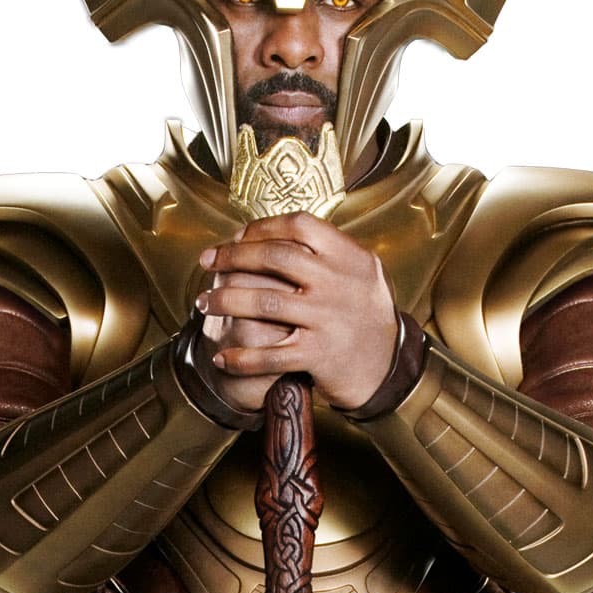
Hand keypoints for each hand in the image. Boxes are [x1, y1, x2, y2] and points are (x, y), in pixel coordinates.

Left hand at [196, 212, 398, 409]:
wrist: (389, 367)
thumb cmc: (365, 313)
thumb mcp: (360, 271)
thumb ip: (325, 250)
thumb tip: (266, 232)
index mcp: (350, 257)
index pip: (299, 225)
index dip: (262, 226)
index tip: (236, 235)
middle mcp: (339, 283)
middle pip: (275, 257)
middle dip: (232, 257)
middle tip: (208, 261)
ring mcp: (328, 319)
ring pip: (264, 302)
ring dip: (225, 301)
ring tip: (204, 302)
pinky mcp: (318, 354)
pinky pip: (270, 354)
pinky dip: (241, 358)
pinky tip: (223, 357)